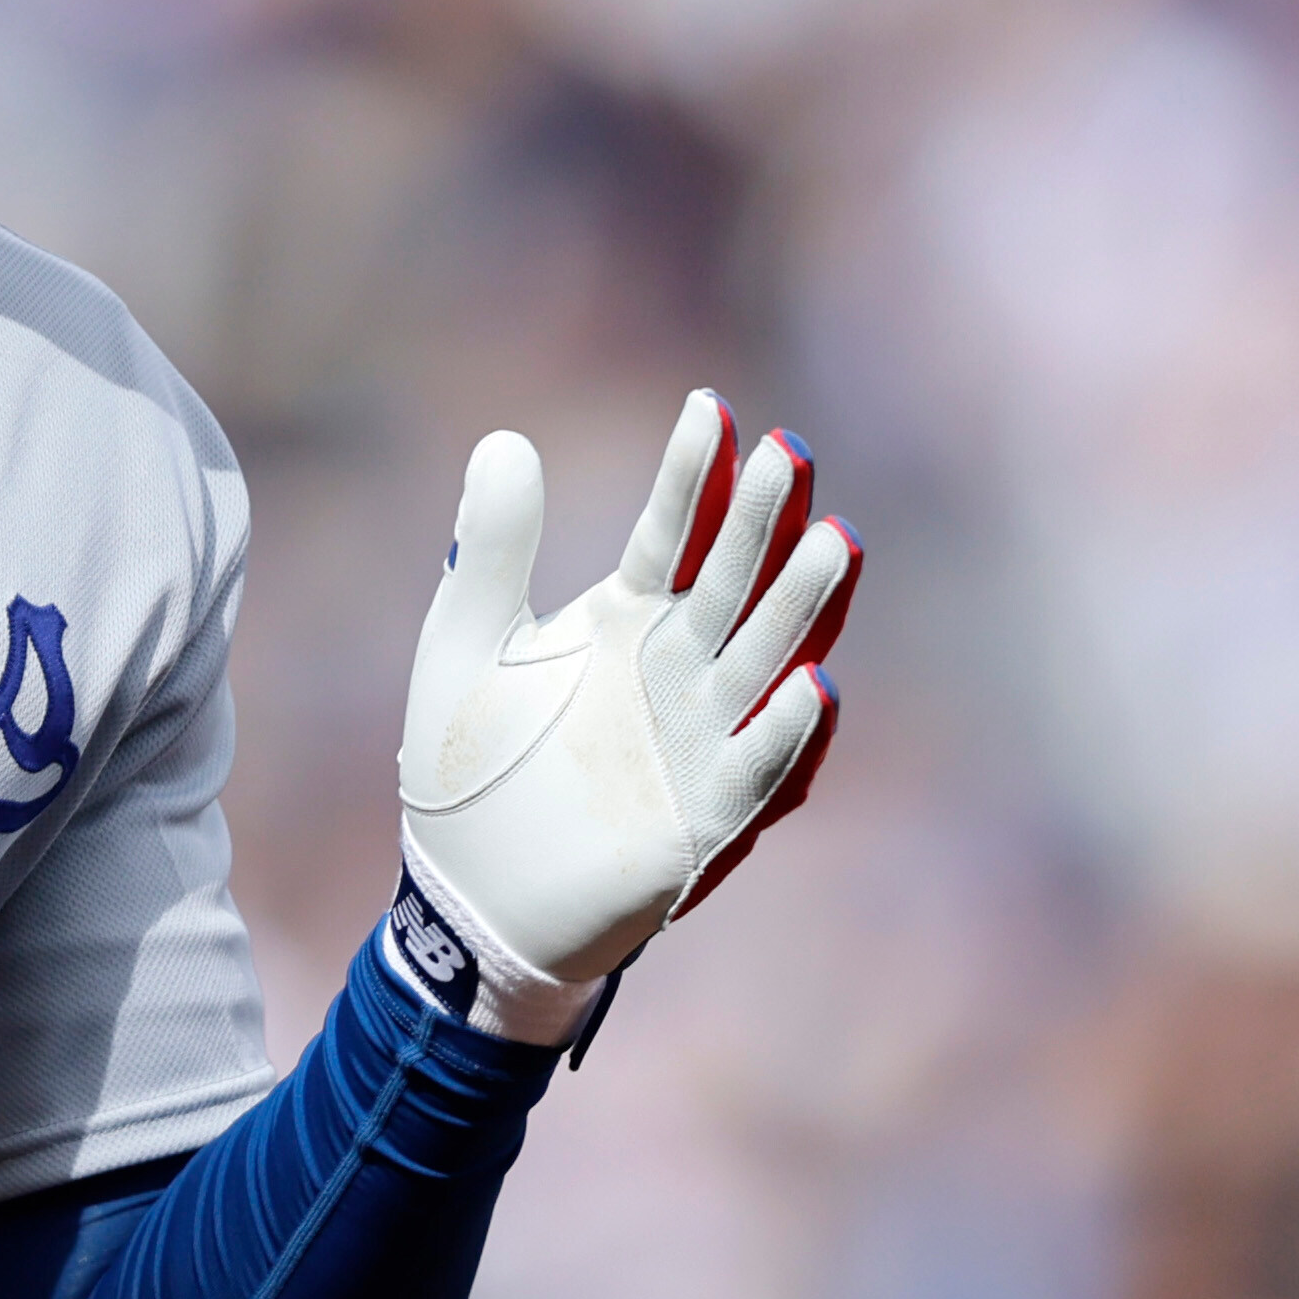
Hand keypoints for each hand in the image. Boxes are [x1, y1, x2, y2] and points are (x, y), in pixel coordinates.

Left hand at [393, 392, 855, 1037]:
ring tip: (835, 541)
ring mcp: (698, 738)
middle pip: (731, 581)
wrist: (465, 892)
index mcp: (624, 620)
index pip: (670, 532)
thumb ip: (492, 549)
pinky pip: (755, 771)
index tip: (712, 406)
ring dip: (801, 606)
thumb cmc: (469, 768)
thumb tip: (505, 440)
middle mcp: (677, 669)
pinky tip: (811, 686)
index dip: (692, 474)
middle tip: (791, 452)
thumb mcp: (464, 643)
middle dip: (763, 521)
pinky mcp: (704, 817)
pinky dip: (785, 734)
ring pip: (765, 660)